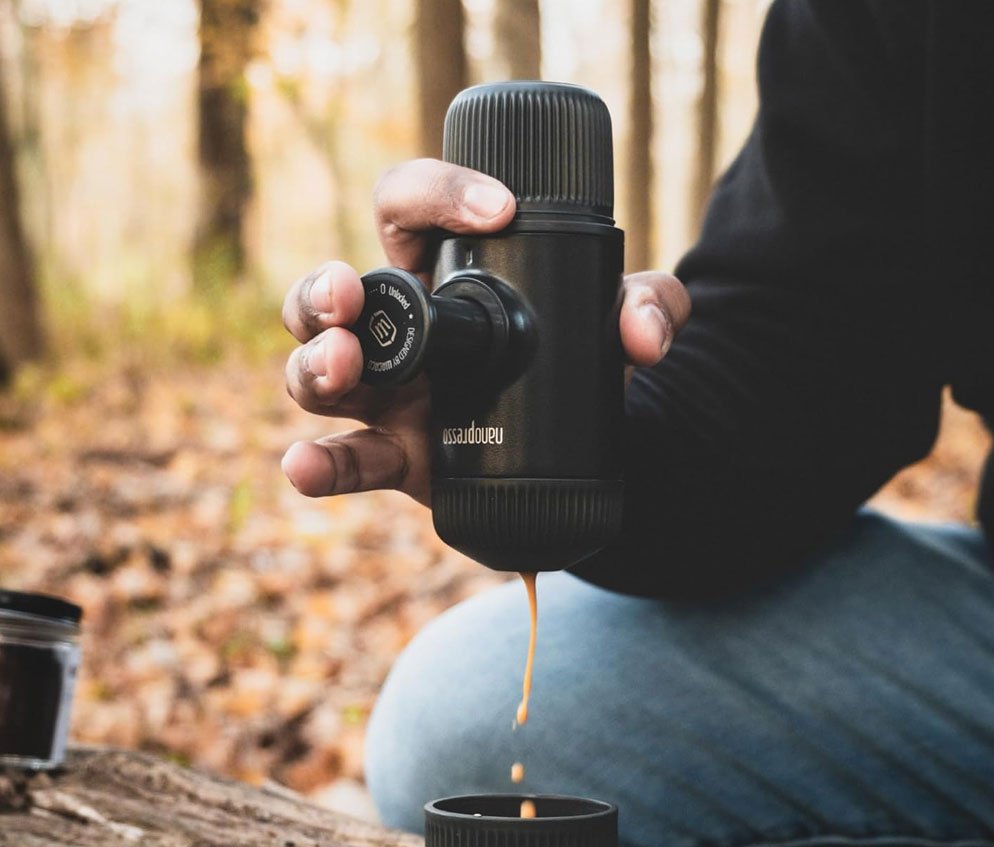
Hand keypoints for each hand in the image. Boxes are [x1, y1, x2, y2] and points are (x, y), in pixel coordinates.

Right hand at [281, 158, 690, 506]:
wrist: (588, 447)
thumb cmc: (586, 362)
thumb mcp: (623, 323)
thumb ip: (651, 307)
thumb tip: (645, 335)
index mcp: (443, 275)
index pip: (408, 210)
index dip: (435, 195)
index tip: (497, 212)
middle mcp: (404, 331)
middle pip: (332, 296)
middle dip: (323, 291)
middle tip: (349, 293)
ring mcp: (391, 397)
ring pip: (318, 373)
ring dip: (315, 365)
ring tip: (341, 361)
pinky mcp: (397, 456)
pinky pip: (347, 460)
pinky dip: (319, 464)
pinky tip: (304, 466)